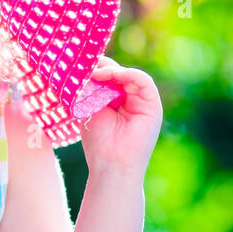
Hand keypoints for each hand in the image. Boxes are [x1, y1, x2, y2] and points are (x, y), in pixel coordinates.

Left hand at [79, 56, 161, 176]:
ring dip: (112, 70)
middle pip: (118, 74)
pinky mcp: (153, 106)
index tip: (79, 67)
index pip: (108, 78)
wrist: (111, 165)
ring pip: (130, 75)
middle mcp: (131, 100)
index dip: (95, 69)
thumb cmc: (99, 143)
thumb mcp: (90, 110)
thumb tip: (84, 68)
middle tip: (86, 66)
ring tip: (96, 73)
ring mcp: (143, 102)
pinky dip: (128, 74)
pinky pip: (143, 81)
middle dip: (102, 67)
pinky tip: (112, 76)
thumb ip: (90, 90)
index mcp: (115, 102)